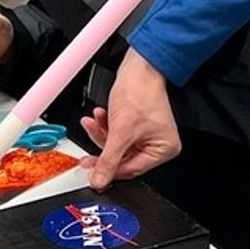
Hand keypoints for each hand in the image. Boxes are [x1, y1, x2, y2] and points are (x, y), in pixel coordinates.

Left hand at [81, 50, 179, 186]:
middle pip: (123, 158)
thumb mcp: (120, 132)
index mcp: (163, 150)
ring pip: (117, 144)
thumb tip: (100, 181)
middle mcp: (158, 143)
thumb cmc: (141, 92)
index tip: (92, 174)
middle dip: (103, 147)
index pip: (131, 170)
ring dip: (102, 134)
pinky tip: (100, 116)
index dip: (109, 171)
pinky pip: (118, 132)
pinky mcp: (137, 123)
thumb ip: (108, 160)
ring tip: (92, 123)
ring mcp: (147, 133)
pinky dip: (107, 125)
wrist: (138, 67)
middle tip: (87, 155)